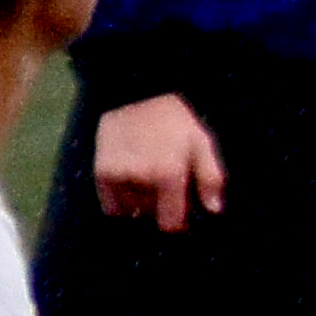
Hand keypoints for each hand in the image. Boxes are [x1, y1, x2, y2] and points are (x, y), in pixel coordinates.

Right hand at [93, 93, 224, 232]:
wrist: (134, 91)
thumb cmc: (174, 119)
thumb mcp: (201, 142)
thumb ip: (210, 178)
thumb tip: (213, 210)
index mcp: (169, 173)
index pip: (170, 224)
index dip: (177, 222)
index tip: (180, 214)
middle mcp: (141, 178)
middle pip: (151, 215)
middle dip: (159, 206)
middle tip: (164, 184)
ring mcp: (119, 176)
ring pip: (131, 209)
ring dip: (140, 202)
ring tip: (147, 176)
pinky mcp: (102, 171)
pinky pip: (111, 206)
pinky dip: (120, 201)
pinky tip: (130, 181)